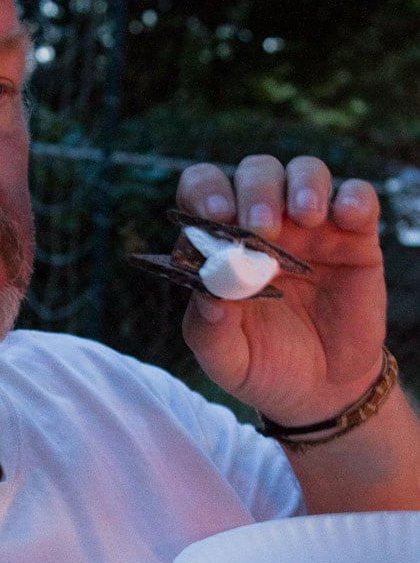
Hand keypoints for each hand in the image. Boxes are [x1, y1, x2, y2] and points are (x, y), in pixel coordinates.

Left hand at [177, 155, 384, 423]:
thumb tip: (206, 292)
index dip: (207, 192)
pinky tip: (348, 216)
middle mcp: (264, 223)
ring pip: (306, 171)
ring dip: (303, 184)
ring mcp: (310, 227)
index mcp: (222, 242)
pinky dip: (354, 197)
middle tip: (261, 225)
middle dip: (256, 190)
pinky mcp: (354, 237)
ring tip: (306, 217)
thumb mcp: (226, 359)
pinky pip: (357, 197)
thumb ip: (208, 328)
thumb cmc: (263, 366)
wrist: (320, 391)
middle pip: (256, 173)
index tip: (216, 215)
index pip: (204, 191)